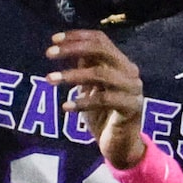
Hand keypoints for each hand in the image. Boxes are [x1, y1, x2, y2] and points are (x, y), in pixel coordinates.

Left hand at [46, 30, 147, 168]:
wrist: (121, 147)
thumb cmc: (103, 116)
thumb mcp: (90, 89)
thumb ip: (85, 69)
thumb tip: (67, 48)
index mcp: (120, 63)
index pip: (100, 39)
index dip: (77, 36)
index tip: (53, 40)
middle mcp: (130, 72)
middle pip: (101, 50)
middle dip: (72, 49)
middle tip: (49, 54)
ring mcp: (133, 89)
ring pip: (101, 74)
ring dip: (72, 75)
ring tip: (50, 79)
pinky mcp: (131, 108)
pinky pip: (104, 100)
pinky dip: (83, 102)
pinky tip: (66, 107)